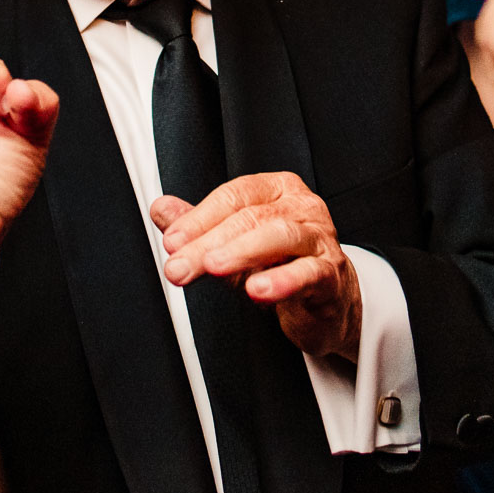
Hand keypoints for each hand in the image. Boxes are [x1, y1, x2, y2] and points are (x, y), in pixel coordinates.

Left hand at [150, 172, 361, 360]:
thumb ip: (198, 228)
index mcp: (276, 190)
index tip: (173, 241)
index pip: (235, 195)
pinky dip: (283, 281)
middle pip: (251, 217)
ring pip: (281, 236)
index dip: (200, 218)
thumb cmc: (280, 265)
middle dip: (208, 242)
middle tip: (179, 265)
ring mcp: (321, 238)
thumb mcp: (231, 245)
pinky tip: (259, 289)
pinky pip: (309, 273)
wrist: (326, 303)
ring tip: (214, 267)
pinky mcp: (332, 274)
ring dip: (242, 252)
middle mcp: (302, 206)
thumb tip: (161, 209)